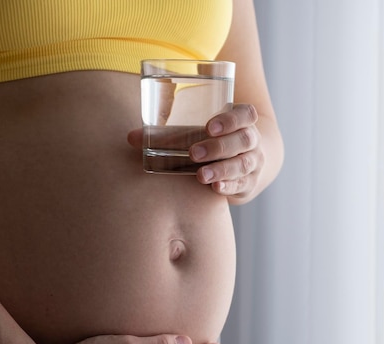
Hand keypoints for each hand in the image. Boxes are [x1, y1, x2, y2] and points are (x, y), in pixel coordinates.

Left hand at [128, 104, 263, 199]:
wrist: (245, 162)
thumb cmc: (213, 141)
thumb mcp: (199, 132)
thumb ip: (169, 134)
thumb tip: (130, 138)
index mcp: (242, 121)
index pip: (246, 115)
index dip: (230, 120)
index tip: (209, 126)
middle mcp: (252, 142)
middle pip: (243, 140)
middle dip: (219, 146)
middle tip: (194, 153)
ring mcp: (253, 164)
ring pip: (242, 165)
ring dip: (221, 169)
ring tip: (200, 175)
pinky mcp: (248, 184)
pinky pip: (242, 184)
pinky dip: (229, 186)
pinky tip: (215, 188)